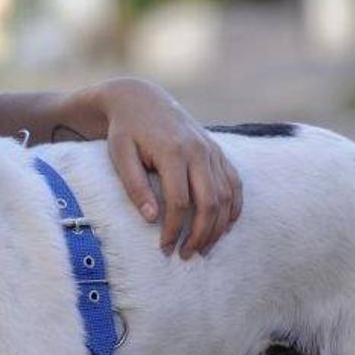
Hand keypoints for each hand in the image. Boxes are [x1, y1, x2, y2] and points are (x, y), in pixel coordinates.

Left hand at [89, 78, 242, 257]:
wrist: (140, 99)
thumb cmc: (125, 131)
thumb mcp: (120, 155)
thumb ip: (134, 185)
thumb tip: (151, 219)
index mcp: (173, 152)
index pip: (179, 202)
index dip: (174, 229)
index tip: (164, 248)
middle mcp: (198, 150)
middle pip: (209, 202)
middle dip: (200, 234)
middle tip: (185, 255)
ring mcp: (211, 150)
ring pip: (226, 196)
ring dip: (218, 227)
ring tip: (203, 248)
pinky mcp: (217, 150)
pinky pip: (234, 183)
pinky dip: (234, 207)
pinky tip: (224, 227)